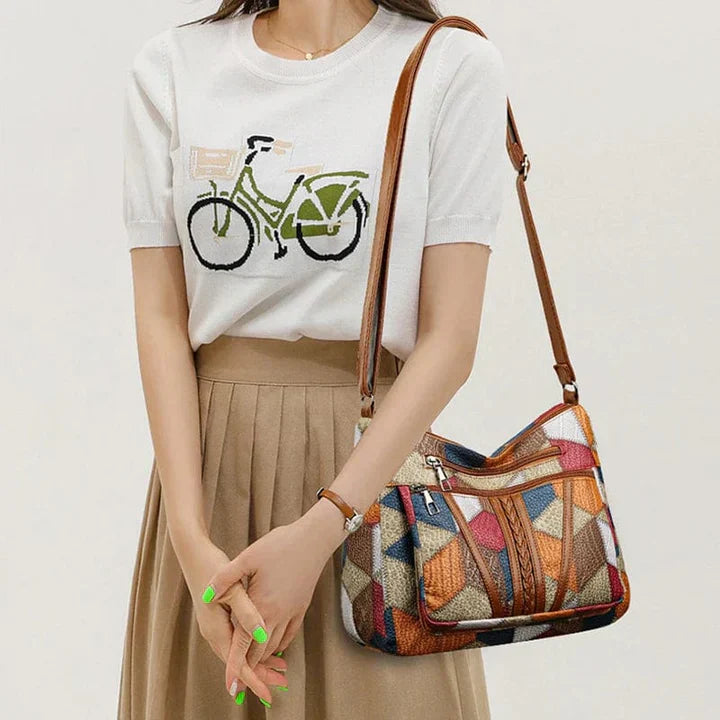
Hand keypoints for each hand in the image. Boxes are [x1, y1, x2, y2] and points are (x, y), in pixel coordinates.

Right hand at [177, 535, 287, 705]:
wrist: (193, 553)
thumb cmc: (212, 567)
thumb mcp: (233, 589)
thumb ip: (247, 613)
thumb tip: (262, 636)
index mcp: (216, 630)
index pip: (237, 665)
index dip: (255, 680)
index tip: (270, 694)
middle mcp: (213, 632)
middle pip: (238, 663)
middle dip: (260, 675)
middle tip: (282, 683)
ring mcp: (214, 626)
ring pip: (237, 653)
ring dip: (257, 662)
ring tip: (279, 668)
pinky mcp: (218, 618)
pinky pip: (235, 641)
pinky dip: (251, 648)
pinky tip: (263, 644)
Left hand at [204, 498, 346, 678]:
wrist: (314, 538)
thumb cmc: (280, 544)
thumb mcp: (248, 557)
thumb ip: (225, 578)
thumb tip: (206, 594)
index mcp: (261, 605)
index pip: (244, 644)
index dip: (235, 665)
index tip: (231, 686)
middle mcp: (278, 614)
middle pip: (260, 651)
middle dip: (250, 668)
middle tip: (241, 683)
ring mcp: (292, 611)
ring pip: (275, 644)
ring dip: (263, 657)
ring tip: (253, 666)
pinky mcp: (301, 605)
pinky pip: (290, 633)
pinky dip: (280, 644)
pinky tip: (275, 645)